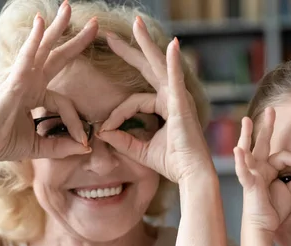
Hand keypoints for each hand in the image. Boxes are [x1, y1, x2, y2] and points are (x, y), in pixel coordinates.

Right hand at [0, 2, 96, 160]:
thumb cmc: (4, 143)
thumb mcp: (42, 146)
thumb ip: (63, 146)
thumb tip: (87, 148)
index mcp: (35, 95)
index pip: (65, 102)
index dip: (76, 122)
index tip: (84, 140)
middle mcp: (29, 82)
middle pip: (56, 56)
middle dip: (74, 40)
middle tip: (94, 24)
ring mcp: (20, 78)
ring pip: (42, 48)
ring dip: (56, 27)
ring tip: (68, 8)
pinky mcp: (13, 82)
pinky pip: (26, 58)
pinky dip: (34, 40)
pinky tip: (41, 22)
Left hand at [97, 17, 213, 183]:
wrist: (190, 175)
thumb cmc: (172, 163)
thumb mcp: (140, 150)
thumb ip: (122, 140)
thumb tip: (100, 132)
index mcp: (164, 106)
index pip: (133, 101)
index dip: (116, 114)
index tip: (103, 129)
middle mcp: (172, 97)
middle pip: (148, 68)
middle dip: (130, 50)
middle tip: (110, 35)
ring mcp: (178, 98)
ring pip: (159, 65)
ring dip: (147, 44)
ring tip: (137, 24)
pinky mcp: (181, 104)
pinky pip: (175, 79)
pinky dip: (173, 63)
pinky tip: (171, 45)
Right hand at [234, 109, 290, 231]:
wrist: (264, 226)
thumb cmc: (274, 209)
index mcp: (268, 168)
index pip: (284, 156)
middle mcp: (258, 168)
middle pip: (262, 144)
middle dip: (266, 127)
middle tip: (270, 110)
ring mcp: (251, 174)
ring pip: (248, 151)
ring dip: (247, 136)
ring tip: (246, 121)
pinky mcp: (248, 184)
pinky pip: (243, 171)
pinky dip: (240, 162)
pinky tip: (238, 151)